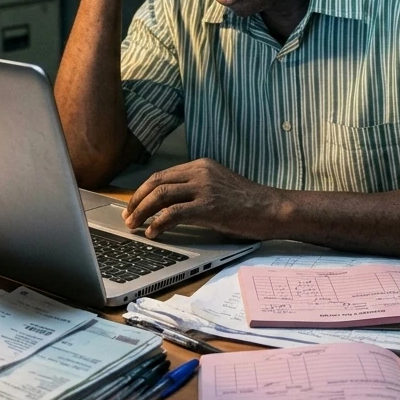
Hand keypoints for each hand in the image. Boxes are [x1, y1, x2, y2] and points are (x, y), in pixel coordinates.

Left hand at [123, 158, 282, 239]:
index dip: (143, 191)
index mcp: (201, 165)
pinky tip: (153, 233)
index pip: (162, 175)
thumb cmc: (247, 203)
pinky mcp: (209, 206)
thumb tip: (168, 206)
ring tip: (134, 226)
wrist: (272, 208)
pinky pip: (174, 213)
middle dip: (137, 201)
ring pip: (161, 195)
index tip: (133, 205)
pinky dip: (158, 223)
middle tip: (128, 217)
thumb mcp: (218, 186)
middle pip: (156, 182)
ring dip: (143, 212)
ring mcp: (205, 187)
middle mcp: (200, 172)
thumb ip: (196, 189)